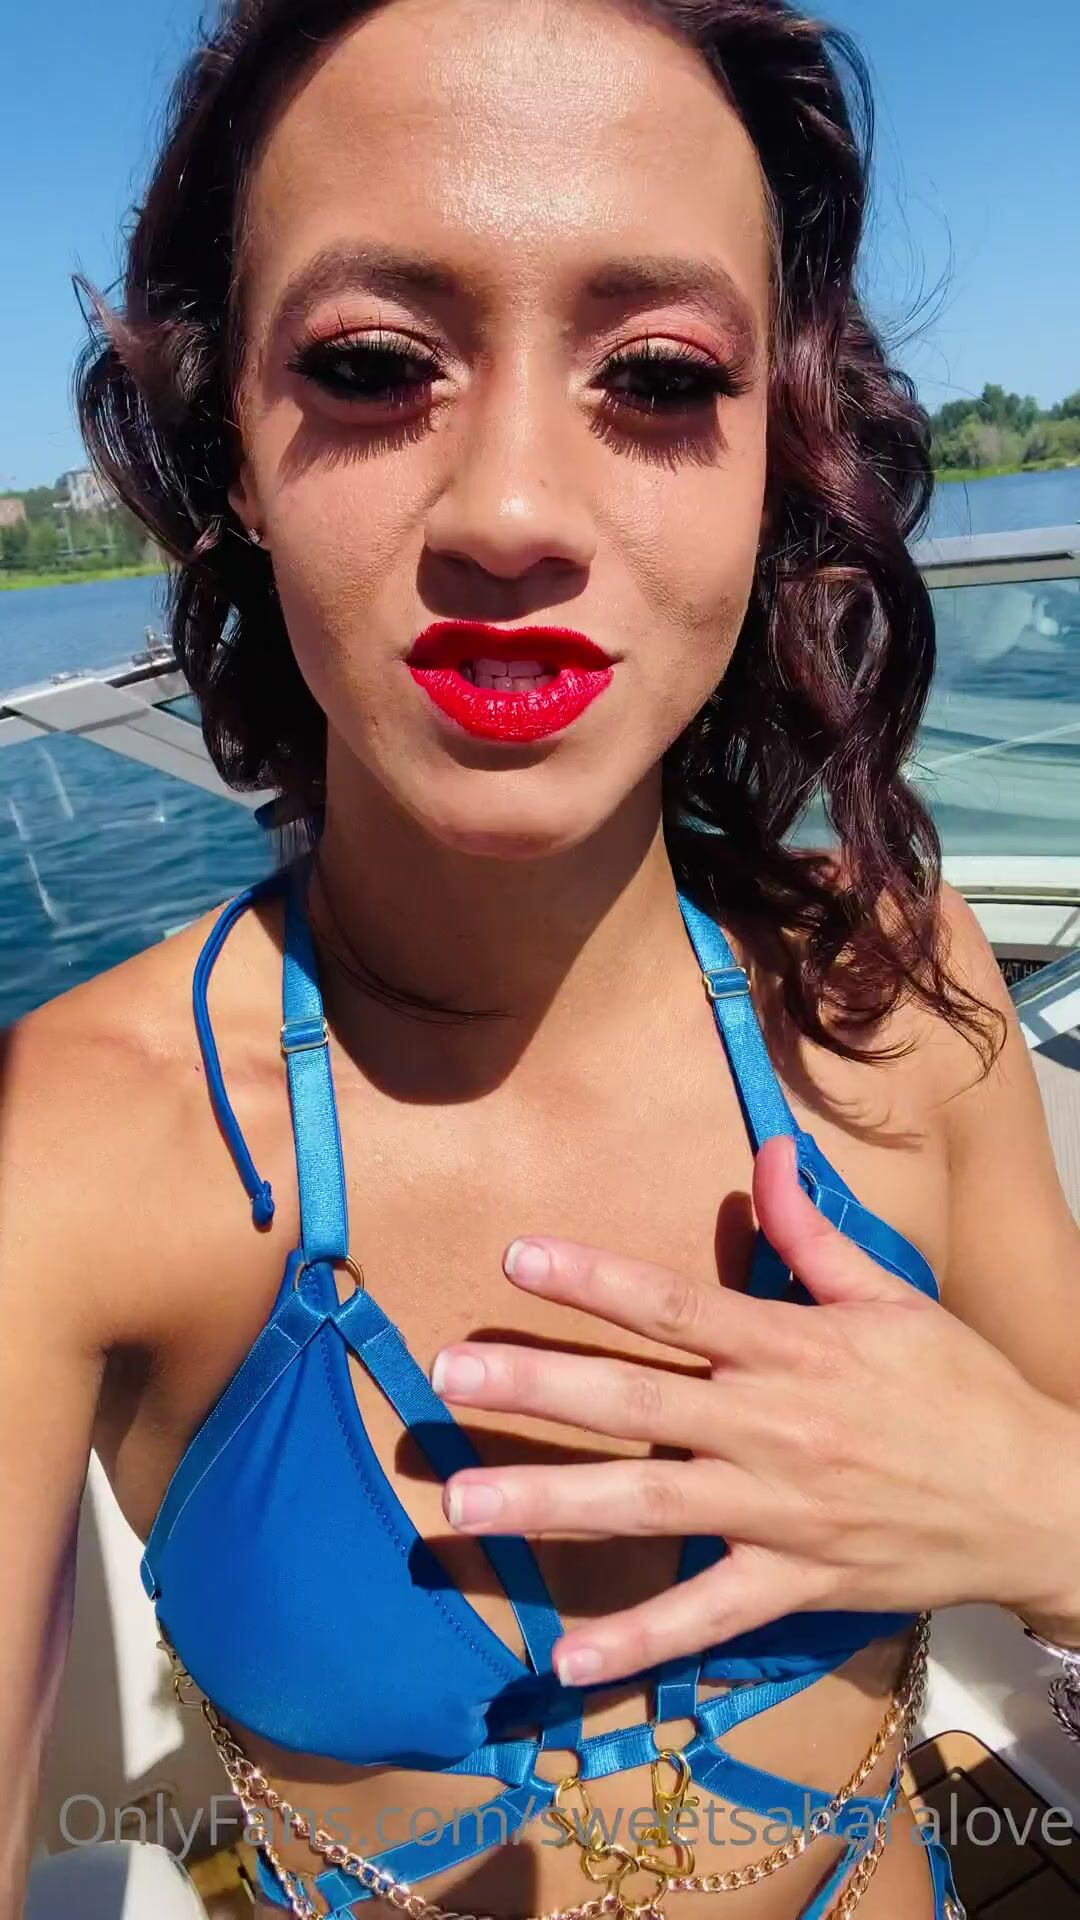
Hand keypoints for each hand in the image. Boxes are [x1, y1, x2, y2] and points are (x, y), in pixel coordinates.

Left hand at [430, 1135, 1079, 1685]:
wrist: (1038, 1501)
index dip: (592, 1278)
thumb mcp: (893, 1299)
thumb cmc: (960, 1390)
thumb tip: (768, 1155)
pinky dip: (640, 1642)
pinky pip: (706, 1617)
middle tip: (446, 1377)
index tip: (516, 1257)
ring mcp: (777, 1511)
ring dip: (550, 1501)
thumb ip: (815, 1234)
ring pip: (646, 1504)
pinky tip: (566, 1658)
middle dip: (536, 1386)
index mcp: (791, 1349)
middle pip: (635, 1400)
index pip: (674, 1306)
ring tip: (464, 1503)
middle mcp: (770, 1427)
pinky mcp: (793, 1583)